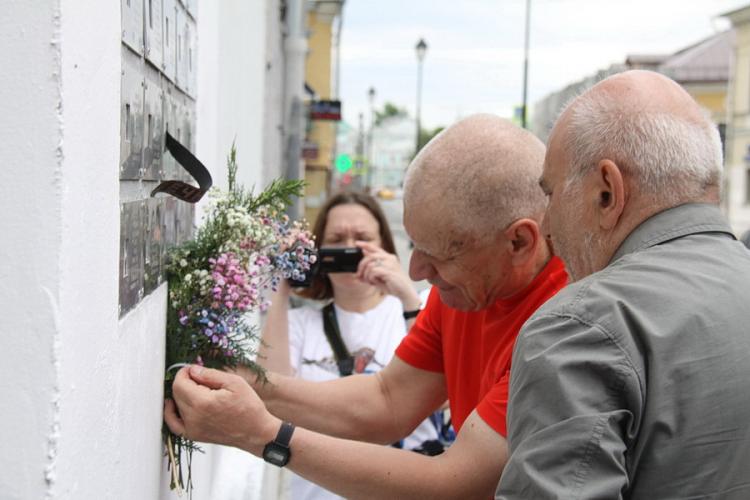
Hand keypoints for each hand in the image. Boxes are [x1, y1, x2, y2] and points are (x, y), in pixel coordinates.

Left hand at [164, 365, 279, 453]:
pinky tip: (175, 405)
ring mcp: (192, 428)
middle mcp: (194, 417)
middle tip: (199, 377)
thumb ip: (210, 374)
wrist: (256, 432)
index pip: (179, 383)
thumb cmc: (249, 408)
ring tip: (196, 389)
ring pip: (175, 405)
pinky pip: (173, 424)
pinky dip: (171, 413)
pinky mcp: (194, 435)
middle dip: (184, 381)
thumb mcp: (234, 382)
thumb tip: (193, 370)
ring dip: (182, 394)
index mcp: (203, 402)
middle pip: (176, 393)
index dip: (184, 372)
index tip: (193, 369)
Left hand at [356, 241, 420, 309]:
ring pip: (370, 265)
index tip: (357, 243)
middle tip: (359, 276)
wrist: (405, 292)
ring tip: (370, 282)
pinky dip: (371, 279)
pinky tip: (374, 283)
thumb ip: (371, 269)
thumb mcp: (380, 276)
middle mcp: (390, 258)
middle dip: (361, 267)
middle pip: (369, 257)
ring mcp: (390, 264)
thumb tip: (360, 265)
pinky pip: (373, 272)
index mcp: (389, 258)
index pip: (375, 248)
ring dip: (366, 275)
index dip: (365, 245)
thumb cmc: (393, 285)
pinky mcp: (389, 271)